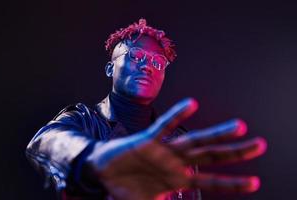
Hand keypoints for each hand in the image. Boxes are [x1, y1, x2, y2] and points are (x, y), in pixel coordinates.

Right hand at [86, 98, 266, 199]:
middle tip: (260, 145)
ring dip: (216, 134)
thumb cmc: (127, 188)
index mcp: (179, 178)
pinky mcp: (148, 139)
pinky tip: (192, 104)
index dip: (232, 183)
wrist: (104, 172)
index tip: (254, 182)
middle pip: (211, 156)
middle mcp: (177, 162)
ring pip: (195, 140)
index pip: (212, 181)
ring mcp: (165, 150)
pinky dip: (177, 116)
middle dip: (236, 152)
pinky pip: (165, 126)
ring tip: (240, 127)